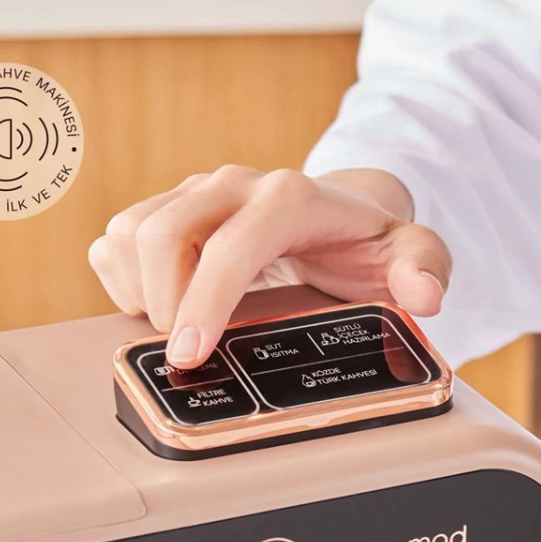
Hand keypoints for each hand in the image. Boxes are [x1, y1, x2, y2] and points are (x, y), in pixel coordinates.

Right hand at [89, 166, 450, 367]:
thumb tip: (424, 297)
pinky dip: (123, 277)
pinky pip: (116, 239)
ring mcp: (196, 193)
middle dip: (164, 304)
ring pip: (130, 234)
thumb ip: (423, 268)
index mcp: (287, 197)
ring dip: (141, 291)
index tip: (191, 355)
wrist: (334, 214)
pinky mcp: (169, 206)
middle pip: (161, 235)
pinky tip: (162, 301)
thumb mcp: (406, 254)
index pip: (231, 245)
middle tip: (190, 349)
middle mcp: (233, 186)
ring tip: (179, 324)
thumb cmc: (362, 243)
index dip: (205, 301)